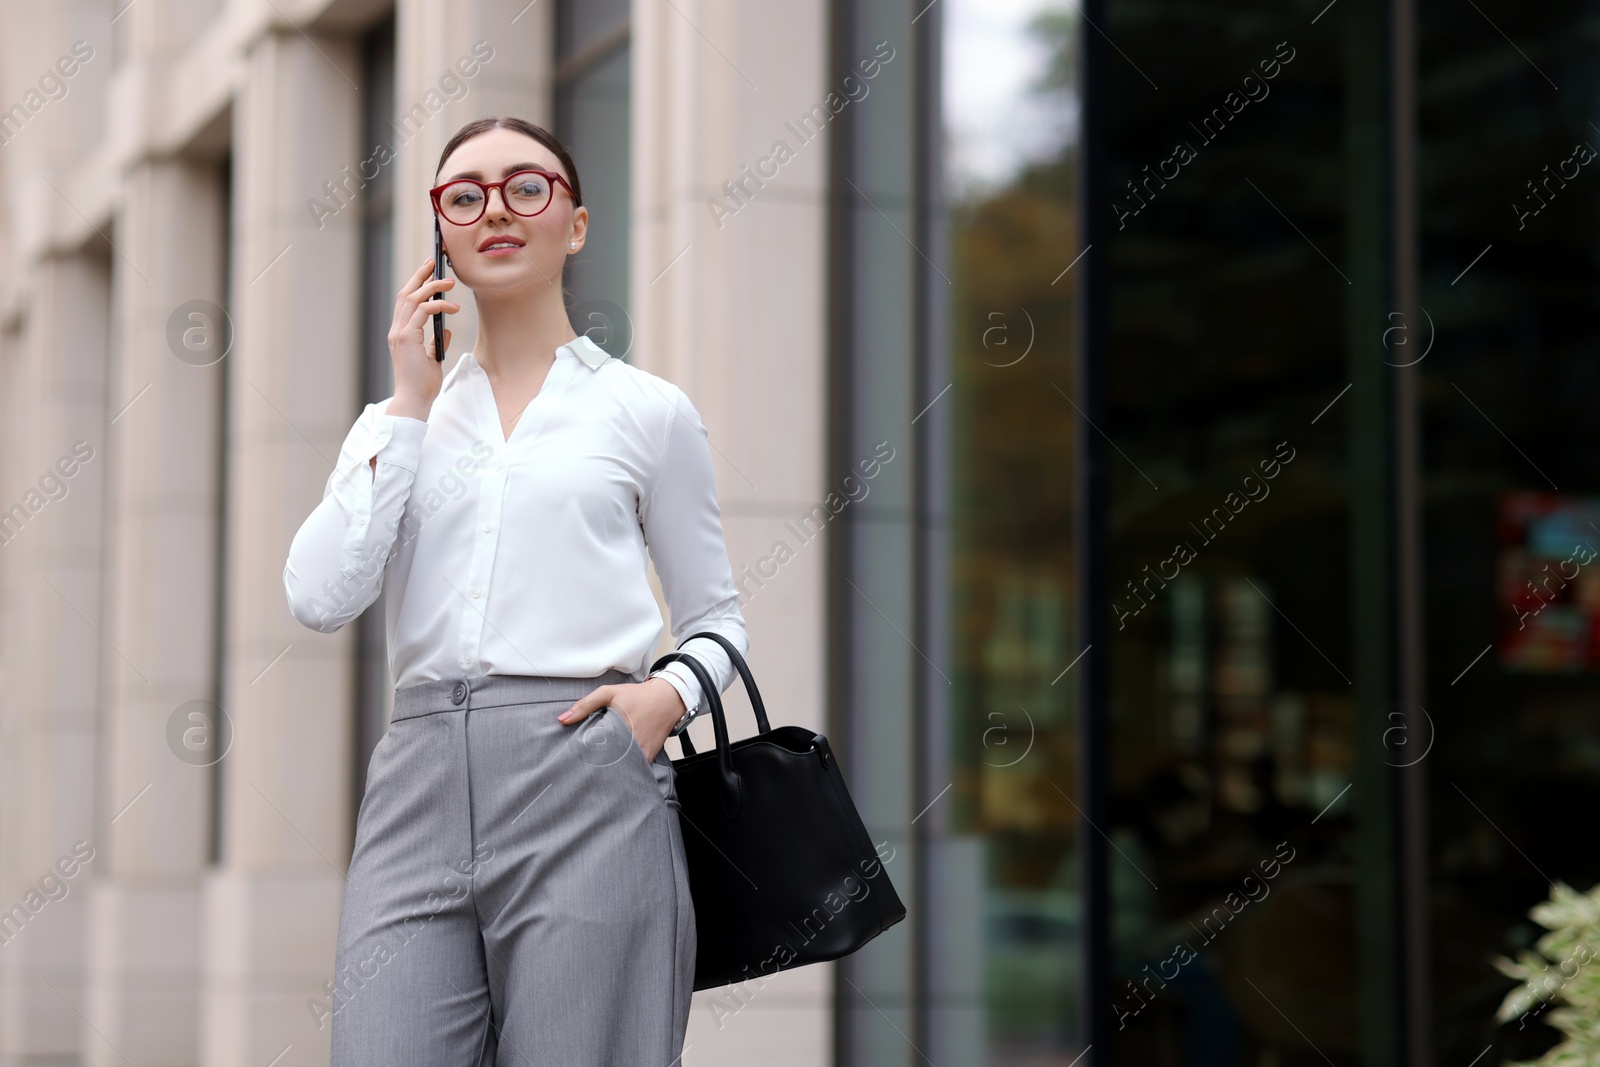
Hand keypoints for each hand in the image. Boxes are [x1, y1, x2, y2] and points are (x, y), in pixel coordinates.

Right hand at [386, 257, 459, 420]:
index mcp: (401, 333)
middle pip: (406, 293)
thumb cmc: (422, 384)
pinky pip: (422, 312)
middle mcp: (397, 330)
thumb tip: (445, 329)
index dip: (416, 283)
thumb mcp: (432, 358)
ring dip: (432, 287)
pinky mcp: (407, 338)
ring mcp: (400, 333)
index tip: (428, 270)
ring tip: (450, 282)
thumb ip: (434, 342)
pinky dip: (438, 305)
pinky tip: (453, 307)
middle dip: (420, 275)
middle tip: (434, 261)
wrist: (414, 400)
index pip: (405, 302)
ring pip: (413, 299)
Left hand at [556, 678, 685, 761]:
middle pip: (604, 762)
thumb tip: (562, 720)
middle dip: (593, 765)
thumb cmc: (636, 695)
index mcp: (616, 728)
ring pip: (619, 768)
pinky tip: (614, 768)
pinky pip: (633, 768)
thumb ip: (584, 705)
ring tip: (595, 770)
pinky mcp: (648, 757)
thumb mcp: (609, 693)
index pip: (593, 750)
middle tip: (581, 768)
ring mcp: (640, 752)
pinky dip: (624, 769)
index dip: (582, 756)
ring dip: (608, 769)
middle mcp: (629, 743)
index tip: (574, 758)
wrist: (668, 699)